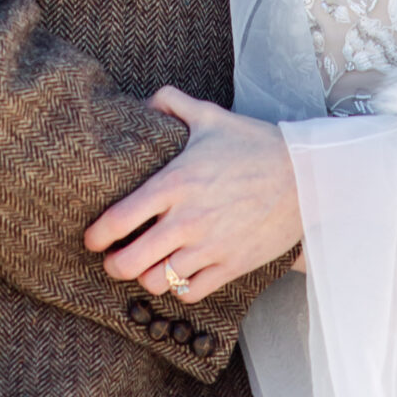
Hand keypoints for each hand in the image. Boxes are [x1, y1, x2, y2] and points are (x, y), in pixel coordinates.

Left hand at [83, 87, 301, 303]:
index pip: (118, 220)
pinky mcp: (230, 266)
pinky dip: (179, 288)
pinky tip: (179, 274)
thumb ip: (172, 103)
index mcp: (175, 183)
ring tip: (146, 267)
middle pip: (129, 262)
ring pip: (156, 282)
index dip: (96, 235)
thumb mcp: (211, 116)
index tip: (92, 239)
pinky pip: (190, 293)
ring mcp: (208, 248)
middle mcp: (187, 220)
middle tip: (112, 259)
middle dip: (113, 265)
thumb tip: (143, 104)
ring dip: (146, 277)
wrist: (305, 176)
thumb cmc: (255, 144)